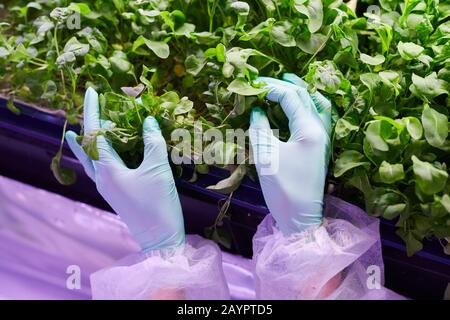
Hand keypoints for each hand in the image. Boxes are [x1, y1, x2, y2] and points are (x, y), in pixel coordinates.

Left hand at [65, 88, 184, 251]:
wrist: (160, 238)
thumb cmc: (158, 204)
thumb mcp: (158, 169)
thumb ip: (153, 142)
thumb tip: (148, 121)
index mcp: (107, 170)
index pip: (95, 133)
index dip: (94, 110)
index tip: (92, 90)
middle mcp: (101, 178)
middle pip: (88, 145)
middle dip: (91, 123)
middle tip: (98, 104)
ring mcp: (106, 187)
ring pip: (92, 158)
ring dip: (91, 140)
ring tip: (89, 126)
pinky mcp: (115, 192)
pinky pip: (101, 168)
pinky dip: (101, 154)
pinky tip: (105, 151)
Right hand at [249, 73, 331, 234]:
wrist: (301, 219)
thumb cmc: (284, 189)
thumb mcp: (266, 156)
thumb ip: (260, 128)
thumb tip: (256, 110)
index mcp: (310, 130)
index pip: (291, 97)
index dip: (271, 88)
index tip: (252, 85)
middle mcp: (321, 130)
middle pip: (306, 96)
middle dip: (285, 86)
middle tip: (266, 81)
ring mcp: (323, 140)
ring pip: (317, 105)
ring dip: (302, 92)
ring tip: (287, 83)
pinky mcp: (320, 149)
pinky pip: (318, 118)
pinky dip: (307, 106)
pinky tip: (297, 107)